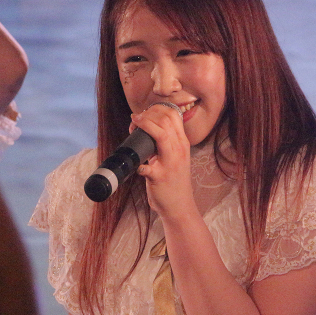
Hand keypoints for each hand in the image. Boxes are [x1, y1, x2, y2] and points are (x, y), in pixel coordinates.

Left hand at [130, 104, 195, 219]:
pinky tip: (136, 165)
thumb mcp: (175, 156)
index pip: (173, 115)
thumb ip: (166, 142)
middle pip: (165, 120)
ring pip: (160, 134)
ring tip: (132, 129)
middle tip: (135, 121)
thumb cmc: (173, 179)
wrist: (179, 205)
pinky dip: (139, 163)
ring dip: (143, 127)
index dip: (155, 109)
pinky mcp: (160, 177)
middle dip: (146, 115)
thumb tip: (146, 126)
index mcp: (182, 143)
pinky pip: (147, 165)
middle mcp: (179, 150)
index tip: (144, 114)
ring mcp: (171, 163)